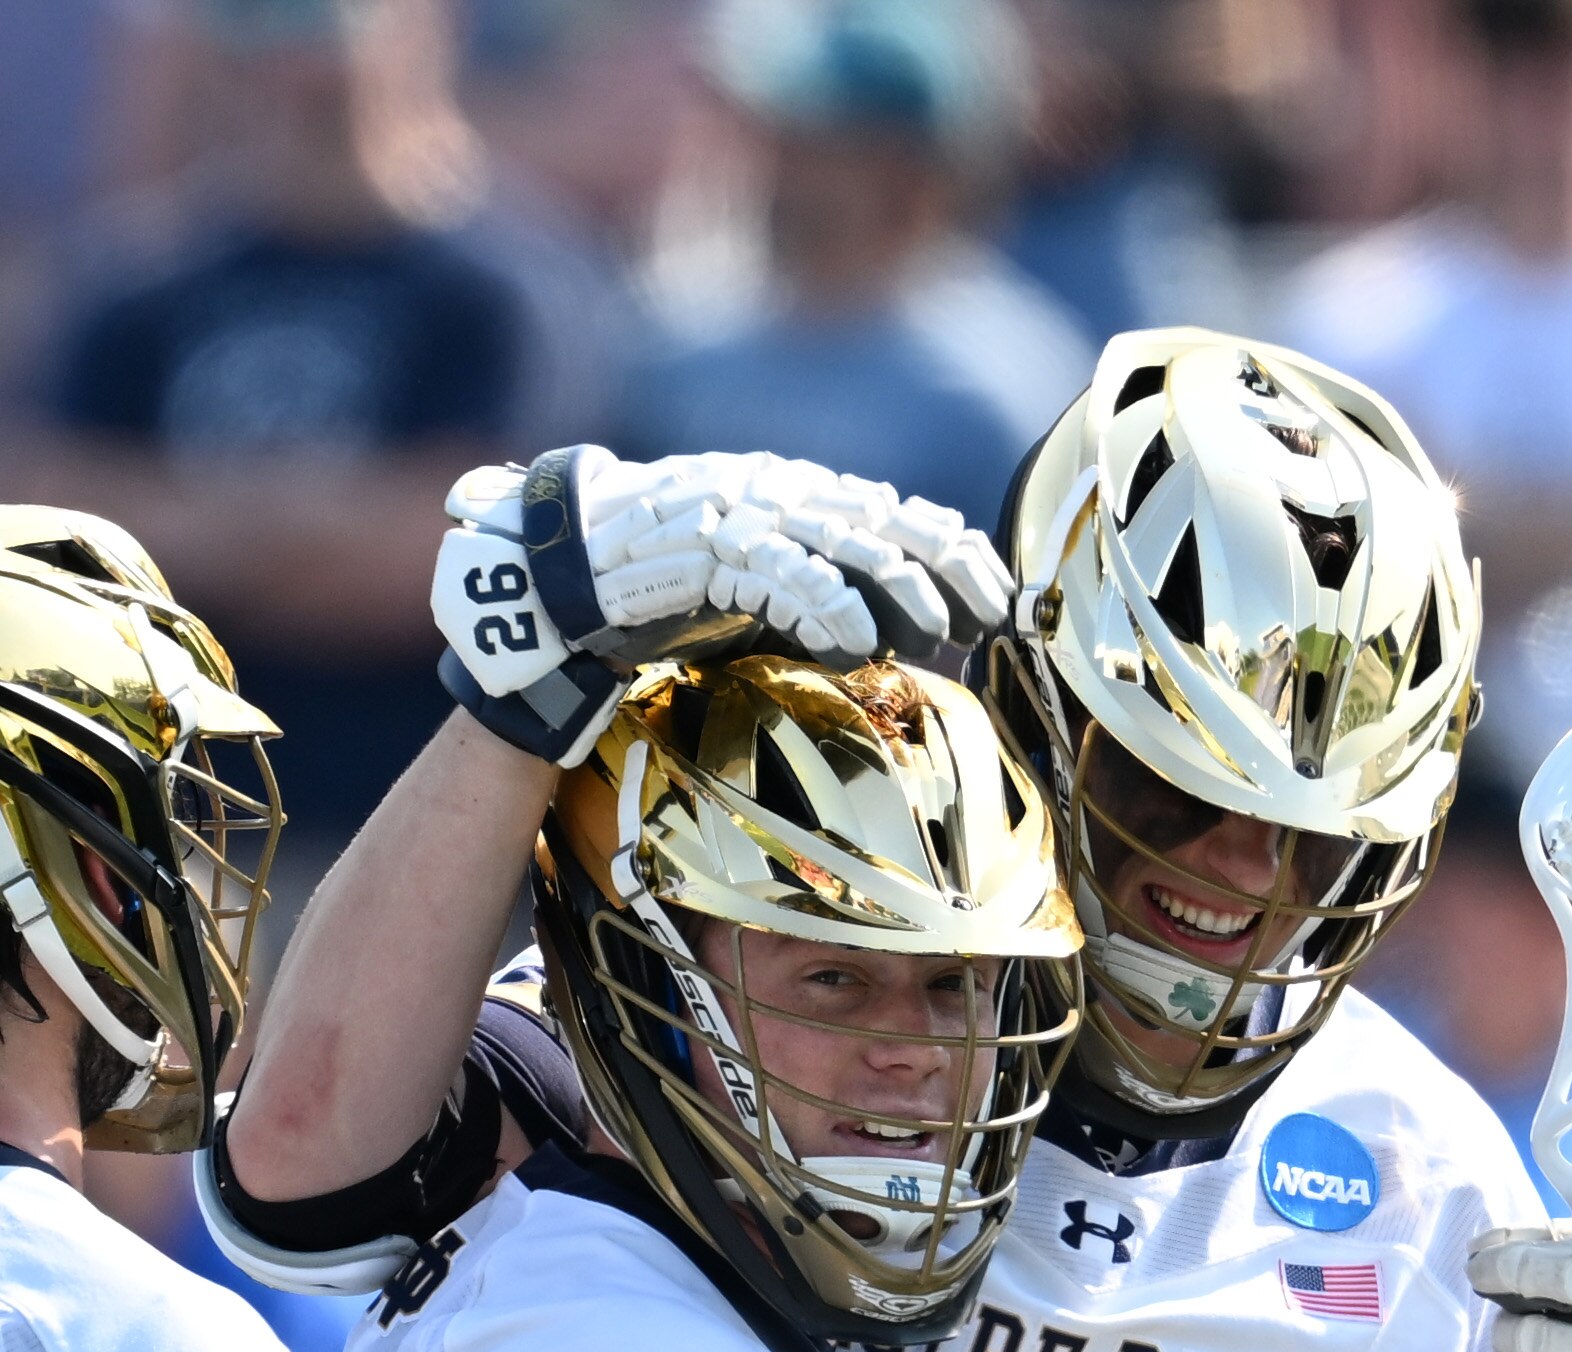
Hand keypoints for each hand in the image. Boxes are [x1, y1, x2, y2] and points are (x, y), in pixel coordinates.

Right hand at [432, 446, 1014, 763]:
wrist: (566, 566)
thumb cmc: (671, 584)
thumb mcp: (760, 580)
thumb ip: (825, 587)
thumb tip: (907, 627)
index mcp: (798, 495)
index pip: (897, 513)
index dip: (957, 553)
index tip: (1005, 597)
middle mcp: (778, 493)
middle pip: (887, 524)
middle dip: (949, 572)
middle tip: (991, 617)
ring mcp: (742, 513)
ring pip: (843, 543)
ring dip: (899, 590)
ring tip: (938, 633)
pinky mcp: (705, 546)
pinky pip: (779, 573)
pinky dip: (825, 606)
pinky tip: (856, 639)